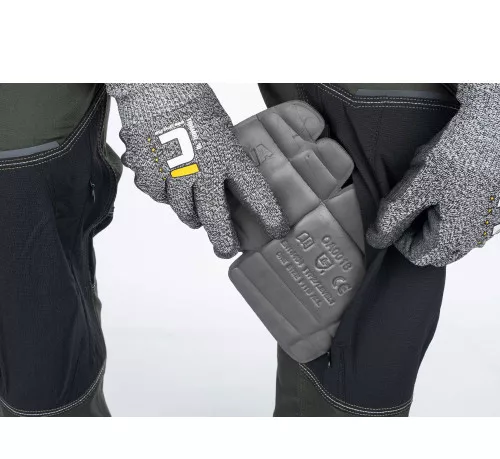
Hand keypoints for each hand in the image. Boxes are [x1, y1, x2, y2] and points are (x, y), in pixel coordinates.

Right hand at [111, 84, 288, 257]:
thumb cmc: (194, 104)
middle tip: (226, 251)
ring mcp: (173, 174)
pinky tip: (168, 182)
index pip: (255, 192)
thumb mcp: (222, 131)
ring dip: (191, 217)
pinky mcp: (148, 174)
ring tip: (195, 217)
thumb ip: (226, 159)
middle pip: (214, 216)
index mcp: (227, 154)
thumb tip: (229, 186)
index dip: (269, 215)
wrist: (155, 87)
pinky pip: (159, 197)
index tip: (278, 230)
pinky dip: (165, 194)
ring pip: (183, 212)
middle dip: (223, 240)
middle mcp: (201, 169)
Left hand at [367, 84, 499, 266]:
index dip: (398, 239)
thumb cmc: (457, 154)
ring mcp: (487, 222)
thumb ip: (392, 218)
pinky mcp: (492, 207)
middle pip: (436, 251)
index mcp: (456, 236)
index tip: (394, 215)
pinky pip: (465, 222)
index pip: (417, 256)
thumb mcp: (414, 188)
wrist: (491, 123)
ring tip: (425, 194)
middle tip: (407, 206)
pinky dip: (448, 213)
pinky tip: (443, 189)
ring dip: (432, 224)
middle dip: (416, 234)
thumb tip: (376, 240)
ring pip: (450, 238)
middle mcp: (476, 235)